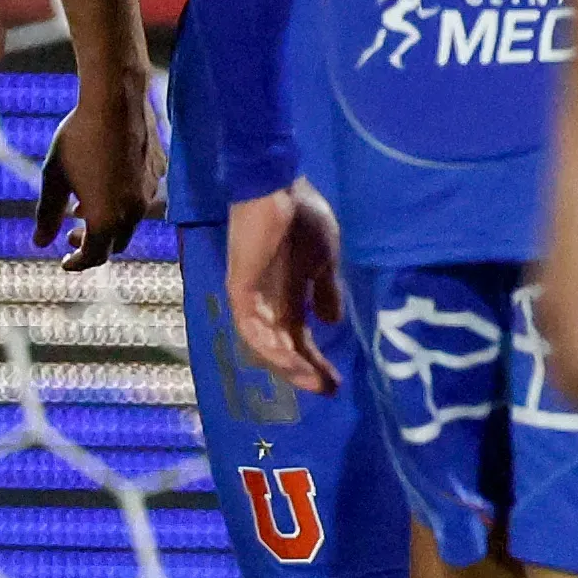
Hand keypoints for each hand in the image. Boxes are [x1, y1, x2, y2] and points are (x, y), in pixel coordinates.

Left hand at [36, 65, 157, 271]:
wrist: (116, 102)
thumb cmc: (78, 138)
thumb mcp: (54, 177)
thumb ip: (47, 214)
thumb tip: (40, 243)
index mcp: (106, 216)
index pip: (95, 256)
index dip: (78, 262)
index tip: (65, 262)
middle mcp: (134, 210)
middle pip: (116, 242)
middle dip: (92, 243)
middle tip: (69, 233)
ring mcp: (150, 192)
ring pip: (130, 221)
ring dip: (107, 221)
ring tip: (83, 205)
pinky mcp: (158, 173)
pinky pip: (141, 199)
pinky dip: (122, 202)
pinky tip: (106, 182)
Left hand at [225, 180, 347, 395]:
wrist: (275, 188)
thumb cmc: (301, 217)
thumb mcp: (324, 259)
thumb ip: (325, 291)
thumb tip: (332, 321)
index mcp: (288, 295)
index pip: (300, 336)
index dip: (316, 359)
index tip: (337, 382)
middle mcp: (268, 302)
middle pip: (283, 347)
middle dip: (304, 370)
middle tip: (328, 389)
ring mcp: (252, 297)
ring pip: (266, 343)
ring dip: (288, 364)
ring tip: (313, 381)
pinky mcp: (240, 288)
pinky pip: (251, 326)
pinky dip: (270, 344)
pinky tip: (290, 358)